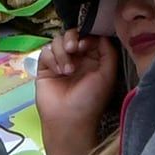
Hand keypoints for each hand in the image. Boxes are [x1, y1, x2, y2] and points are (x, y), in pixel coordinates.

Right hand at [33, 26, 123, 154]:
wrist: (68, 120)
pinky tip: (58, 73)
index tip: (85, 44)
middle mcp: (76, 59)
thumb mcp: (107, 76)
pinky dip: (52, 59)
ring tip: (67, 70)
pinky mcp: (45, 68)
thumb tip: (102, 35)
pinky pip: (45, 52)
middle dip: (72, 38)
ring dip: (62, 52)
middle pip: (71, 34)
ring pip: (57, 41)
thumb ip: (108, 53)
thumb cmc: (90, 100)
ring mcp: (60, 63)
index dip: (86, 35)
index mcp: (93, 59)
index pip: (88, 37)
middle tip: (74, 49)